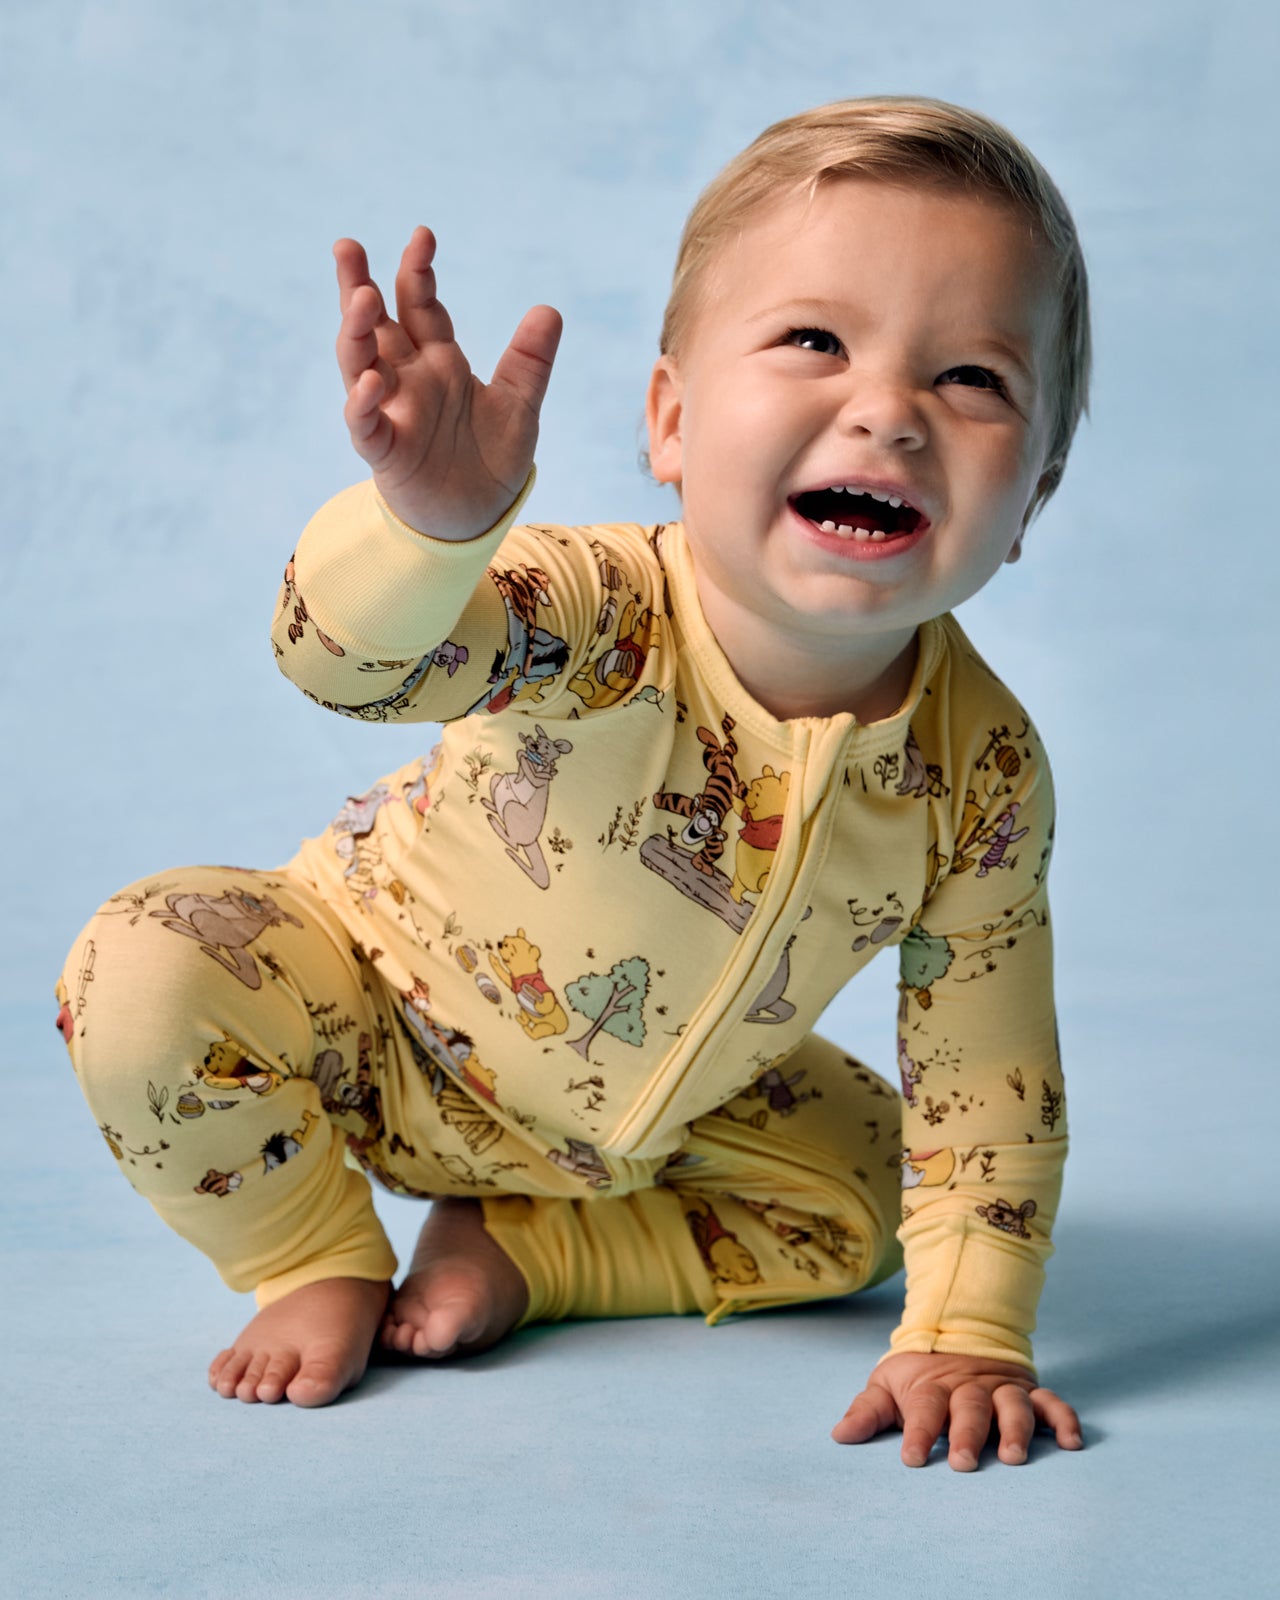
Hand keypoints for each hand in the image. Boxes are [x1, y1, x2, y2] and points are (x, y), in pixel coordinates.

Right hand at [333, 227, 562, 538]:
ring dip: (355, 332)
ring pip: (359, 364)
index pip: (420, 306)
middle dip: (358, 286)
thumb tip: (549, 310)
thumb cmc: (491, 460)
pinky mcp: (385, 451)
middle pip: (375, 325)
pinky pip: (365, 425)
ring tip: (360, 298)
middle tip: (346, 247)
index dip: (418, 272)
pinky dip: (362, 404)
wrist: (478, 518)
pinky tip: (369, 383)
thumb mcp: (520, 406)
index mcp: (439, 361)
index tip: (423, 236)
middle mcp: (409, 380)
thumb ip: (530, 362)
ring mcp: (392, 412)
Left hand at [831, 1351, 1082, 1470]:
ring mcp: (1001, 1389)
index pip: (925, 1409)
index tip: (912, 1458)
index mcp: (933, 1387)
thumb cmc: (919, 1376)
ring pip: (1012, 1405)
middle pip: (970, 1408)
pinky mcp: (1029, 1393)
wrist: (956, 1335)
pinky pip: (1052, 1403)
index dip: (919, 1433)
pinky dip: (1065, 1419)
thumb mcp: (888, 1385)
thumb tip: (839, 1435)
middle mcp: (970, 1387)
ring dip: (1015, 1429)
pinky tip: (1073, 1443)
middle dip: (968, 1434)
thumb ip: (868, 1411)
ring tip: (1014, 1457)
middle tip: (965, 1462)